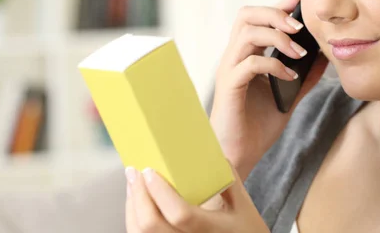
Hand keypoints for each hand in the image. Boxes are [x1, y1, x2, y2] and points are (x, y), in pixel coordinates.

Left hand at [125, 162, 268, 232]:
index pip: (180, 213)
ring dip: (132, 207)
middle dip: (138, 195)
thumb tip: (211, 153)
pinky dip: (135, 220)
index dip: (160, 192)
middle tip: (134, 172)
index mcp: (212, 230)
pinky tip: (138, 205)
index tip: (150, 171)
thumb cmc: (247, 230)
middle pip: (151, 225)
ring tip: (133, 185)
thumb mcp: (244, 206)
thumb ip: (229, 180)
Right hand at [210, 0, 328, 179]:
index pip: (259, 18)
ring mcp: (229, 70)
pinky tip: (289, 77)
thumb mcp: (288, 97)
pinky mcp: (229, 87)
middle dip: (275, 13)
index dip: (279, 4)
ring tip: (299, 51)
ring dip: (276, 37)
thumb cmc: (257, 126)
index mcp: (246, 55)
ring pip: (246, 33)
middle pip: (246, 15)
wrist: (239, 156)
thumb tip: (325, 57)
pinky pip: (250, 64)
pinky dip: (273, 65)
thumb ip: (303, 76)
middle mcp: (234, 57)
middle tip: (300, 26)